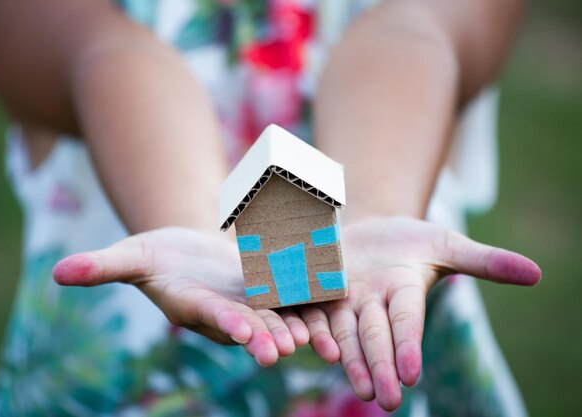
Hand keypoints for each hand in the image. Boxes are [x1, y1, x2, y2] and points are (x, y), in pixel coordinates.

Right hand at [52, 227, 309, 365]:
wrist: (190, 251)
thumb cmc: (156, 255)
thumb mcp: (131, 255)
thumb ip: (102, 267)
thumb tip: (56, 273)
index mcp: (194, 305)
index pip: (210, 317)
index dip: (226, 324)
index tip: (242, 332)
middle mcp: (226, 311)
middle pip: (249, 326)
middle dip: (265, 336)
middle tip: (285, 348)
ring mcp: (251, 303)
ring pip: (278, 318)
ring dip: (297, 328)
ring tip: (319, 340)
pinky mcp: (270, 290)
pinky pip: (294, 297)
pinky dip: (312, 302)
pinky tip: (335, 302)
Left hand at [294, 216, 540, 410]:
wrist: (370, 230)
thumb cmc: (414, 241)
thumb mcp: (447, 243)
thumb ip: (484, 261)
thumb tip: (536, 273)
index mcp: (404, 293)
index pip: (407, 324)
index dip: (409, 347)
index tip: (410, 373)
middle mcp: (374, 303)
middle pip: (375, 336)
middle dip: (378, 366)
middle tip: (384, 400)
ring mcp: (345, 298)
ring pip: (342, 330)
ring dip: (344, 356)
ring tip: (348, 382)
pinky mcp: (320, 290)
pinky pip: (311, 307)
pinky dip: (306, 323)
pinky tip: (300, 339)